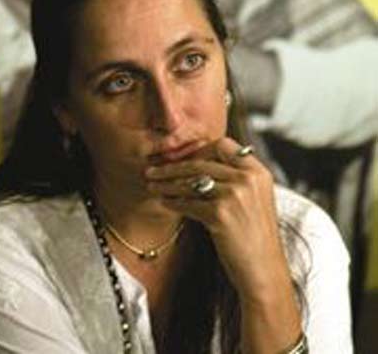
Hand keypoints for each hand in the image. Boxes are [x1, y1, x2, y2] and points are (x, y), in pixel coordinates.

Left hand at [145, 137, 300, 351]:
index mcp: (258, 171)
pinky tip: (164, 202)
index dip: (198, 150)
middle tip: (153, 171)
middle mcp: (248, 179)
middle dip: (171, 167)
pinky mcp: (220, 214)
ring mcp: (235, 195)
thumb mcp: (254, 199)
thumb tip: (197, 163)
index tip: (180, 159)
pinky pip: (187, 202)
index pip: (223, 144)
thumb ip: (234, 178)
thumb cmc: (254, 237)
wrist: (264, 270)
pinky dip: (172, 202)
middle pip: (200, 162)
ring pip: (189, 181)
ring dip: (166, 184)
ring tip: (152, 186)